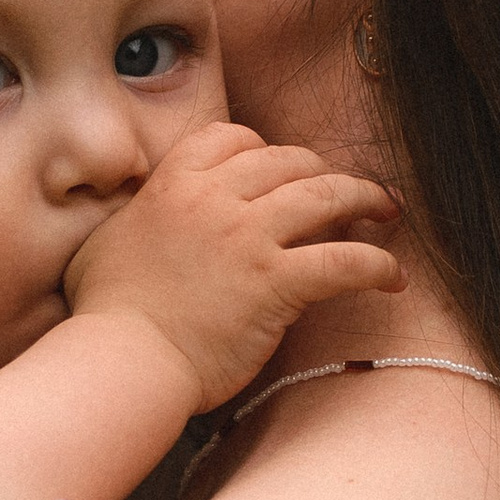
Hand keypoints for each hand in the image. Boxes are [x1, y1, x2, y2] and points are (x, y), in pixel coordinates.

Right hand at [62, 122, 402, 413]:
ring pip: (326, 196)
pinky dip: (377, 266)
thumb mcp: (106, 243)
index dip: (266, 150)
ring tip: (387, 211)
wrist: (121, 360)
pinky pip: (344, 261)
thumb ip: (138, 219)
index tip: (283, 171)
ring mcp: (247, 238)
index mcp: (174, 183)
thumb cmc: (106, 314)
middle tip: (347, 192)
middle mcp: (214, 199)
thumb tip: (143, 219)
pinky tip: (393, 278)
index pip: (234, 139)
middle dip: (324, 171)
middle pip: (288, 161)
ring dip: (365, 198)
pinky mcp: (275, 283)